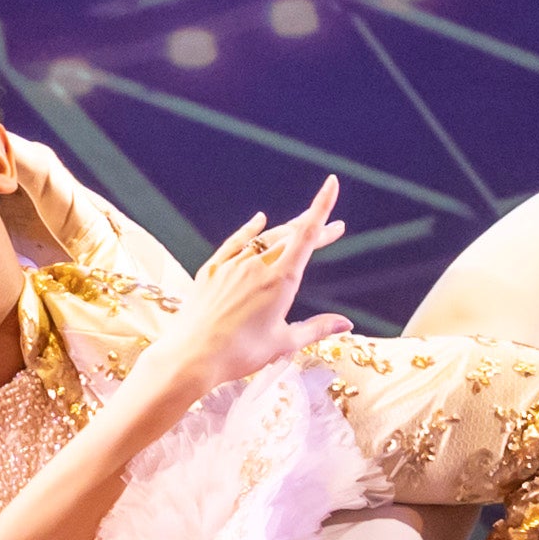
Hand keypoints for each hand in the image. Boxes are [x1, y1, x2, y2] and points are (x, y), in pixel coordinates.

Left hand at [146, 178, 347, 406]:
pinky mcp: (211, 270)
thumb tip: (347, 324)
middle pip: (290, 236)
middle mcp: (256, 265)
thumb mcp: (284, 342)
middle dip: (314, 228)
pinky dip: (249, 230)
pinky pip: (234, 242)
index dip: (322, 207)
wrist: (191, 356)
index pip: (307, 235)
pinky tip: (258, 220)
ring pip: (264, 239)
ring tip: (301, 229)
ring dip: (286, 232)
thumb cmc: (240, 353)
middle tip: (336, 229)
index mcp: (280, 280)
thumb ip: (317, 328)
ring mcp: (232, 265)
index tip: (331, 184)